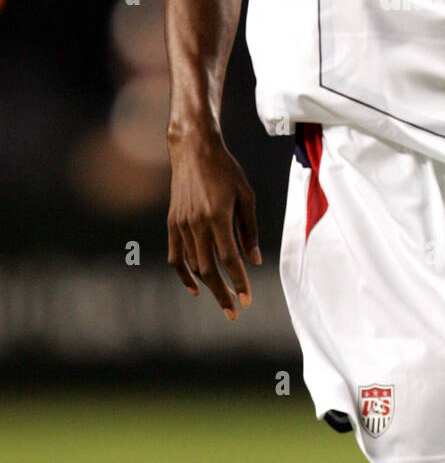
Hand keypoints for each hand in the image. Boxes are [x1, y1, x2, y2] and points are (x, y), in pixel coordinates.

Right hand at [167, 132, 260, 319]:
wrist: (194, 150)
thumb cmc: (226, 170)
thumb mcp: (246, 196)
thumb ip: (249, 230)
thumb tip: (253, 261)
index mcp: (218, 215)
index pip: (229, 258)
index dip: (239, 281)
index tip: (248, 299)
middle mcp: (197, 223)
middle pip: (209, 269)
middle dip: (222, 294)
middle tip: (234, 312)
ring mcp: (182, 224)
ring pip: (194, 265)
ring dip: (208, 287)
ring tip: (224, 300)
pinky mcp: (173, 223)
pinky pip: (176, 256)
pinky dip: (185, 274)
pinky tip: (196, 288)